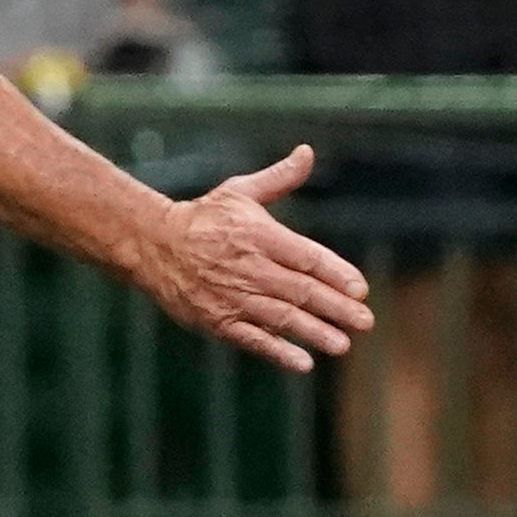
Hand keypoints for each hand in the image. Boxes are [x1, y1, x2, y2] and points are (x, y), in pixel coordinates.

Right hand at [134, 145, 372, 371]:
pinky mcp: (217, 320)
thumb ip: (279, 179)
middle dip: (336, 307)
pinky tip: (303, 363)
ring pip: (281, 318)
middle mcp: (249, 267)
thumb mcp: (240, 192)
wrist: (151, 244)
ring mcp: (232, 296)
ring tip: (342, 344)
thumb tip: (308, 153)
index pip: (307, 257)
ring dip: (314, 332)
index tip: (361, 289)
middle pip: (300, 290)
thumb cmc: (204, 217)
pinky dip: (277, 352)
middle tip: (365, 321)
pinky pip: (252, 339)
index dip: (336, 273)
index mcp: (259, 234)